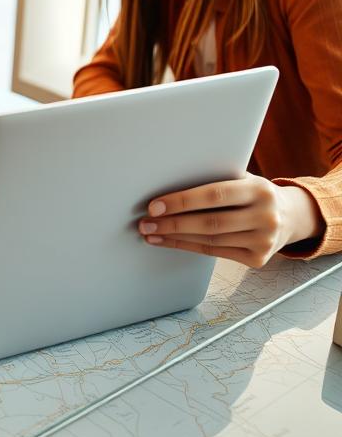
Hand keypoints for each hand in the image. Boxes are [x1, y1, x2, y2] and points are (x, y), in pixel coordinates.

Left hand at [138, 173, 325, 267]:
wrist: (291, 217)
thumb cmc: (253, 192)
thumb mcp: (242, 178)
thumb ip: (214, 177)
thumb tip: (165, 177)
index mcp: (259, 190)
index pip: (213, 195)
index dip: (181, 201)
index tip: (154, 205)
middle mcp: (265, 217)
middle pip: (209, 223)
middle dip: (172, 223)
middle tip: (145, 222)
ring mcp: (264, 241)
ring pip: (209, 240)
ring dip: (174, 237)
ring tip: (149, 232)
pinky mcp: (257, 259)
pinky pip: (214, 252)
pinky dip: (186, 246)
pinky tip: (167, 241)